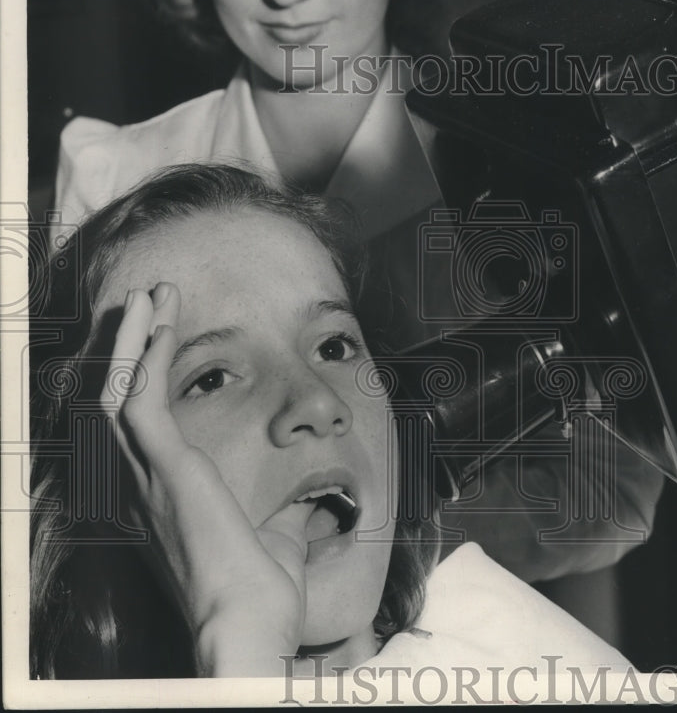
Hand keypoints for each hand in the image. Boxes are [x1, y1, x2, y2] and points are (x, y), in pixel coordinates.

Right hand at [102, 282, 307, 675]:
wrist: (253, 628)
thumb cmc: (264, 597)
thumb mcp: (277, 542)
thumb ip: (286, 516)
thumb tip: (311, 502)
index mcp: (166, 501)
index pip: (138, 430)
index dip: (142, 382)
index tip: (162, 342)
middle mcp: (145, 486)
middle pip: (117, 402)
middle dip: (130, 349)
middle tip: (146, 305)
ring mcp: (151, 478)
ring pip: (119, 391)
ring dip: (134, 340)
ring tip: (151, 296)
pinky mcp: (169, 470)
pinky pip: (143, 400)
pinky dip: (149, 357)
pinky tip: (162, 323)